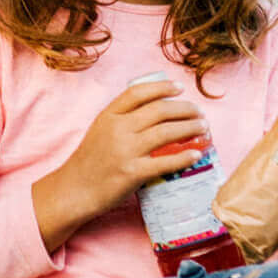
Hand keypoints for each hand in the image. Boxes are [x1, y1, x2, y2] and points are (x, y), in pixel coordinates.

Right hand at [49, 79, 209, 215]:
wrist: (74, 190)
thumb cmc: (88, 162)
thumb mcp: (99, 131)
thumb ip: (121, 120)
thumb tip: (155, 112)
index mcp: (108, 116)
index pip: (138, 93)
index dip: (162, 87)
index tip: (180, 88)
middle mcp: (118, 129)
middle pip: (159, 110)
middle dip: (185, 109)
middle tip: (199, 112)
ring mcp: (125, 151)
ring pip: (166, 132)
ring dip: (189, 128)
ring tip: (203, 128)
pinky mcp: (133, 173)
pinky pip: (165, 162)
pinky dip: (184, 157)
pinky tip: (196, 154)